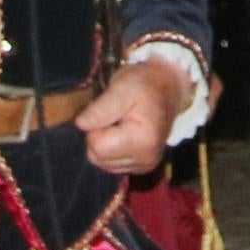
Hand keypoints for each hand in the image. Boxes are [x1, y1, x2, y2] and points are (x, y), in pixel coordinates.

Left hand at [77, 54, 191, 178]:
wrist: (168, 87)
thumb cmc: (145, 84)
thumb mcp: (122, 87)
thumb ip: (100, 108)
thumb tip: (80, 124)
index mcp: (143, 141)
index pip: (97, 147)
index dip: (96, 126)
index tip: (110, 110)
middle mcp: (146, 159)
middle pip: (97, 157)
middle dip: (99, 135)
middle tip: (114, 115)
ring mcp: (145, 165)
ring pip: (102, 162)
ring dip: (104, 142)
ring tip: (120, 122)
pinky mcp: (142, 166)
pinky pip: (111, 164)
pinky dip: (112, 148)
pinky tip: (124, 132)